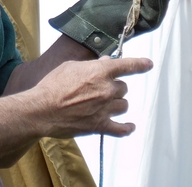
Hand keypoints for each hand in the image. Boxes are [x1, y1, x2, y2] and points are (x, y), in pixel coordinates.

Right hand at [32, 56, 152, 138]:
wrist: (43, 109)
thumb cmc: (53, 85)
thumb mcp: (70, 67)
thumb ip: (91, 65)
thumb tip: (105, 63)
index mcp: (100, 72)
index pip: (127, 66)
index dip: (140, 64)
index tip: (148, 64)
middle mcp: (107, 89)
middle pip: (123, 87)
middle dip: (115, 86)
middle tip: (101, 87)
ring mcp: (105, 109)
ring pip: (123, 105)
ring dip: (117, 103)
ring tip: (105, 103)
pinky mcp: (100, 125)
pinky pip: (121, 129)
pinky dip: (126, 128)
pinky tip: (130, 127)